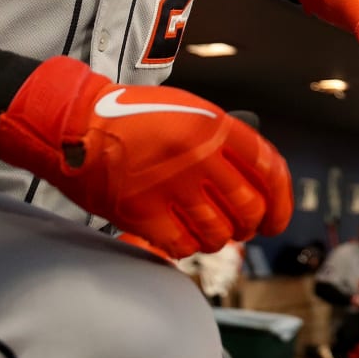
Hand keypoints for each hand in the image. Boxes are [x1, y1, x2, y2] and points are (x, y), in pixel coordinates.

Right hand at [0, 57, 292, 258]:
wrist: (76, 124)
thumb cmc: (132, 118)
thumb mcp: (187, 110)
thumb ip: (222, 140)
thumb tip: (256, 182)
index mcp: (213, 126)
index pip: (269, 169)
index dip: (282, 202)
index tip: (277, 219)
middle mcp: (198, 156)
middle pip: (248, 209)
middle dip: (250, 226)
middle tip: (240, 229)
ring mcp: (170, 186)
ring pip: (218, 234)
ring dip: (217, 239)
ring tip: (204, 230)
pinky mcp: (142, 213)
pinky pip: (182, 246)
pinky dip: (185, 247)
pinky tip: (177, 235)